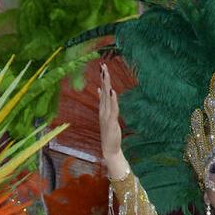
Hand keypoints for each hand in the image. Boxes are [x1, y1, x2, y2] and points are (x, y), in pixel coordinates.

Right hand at [98, 63, 127, 177]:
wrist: (109, 149)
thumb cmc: (110, 133)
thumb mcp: (107, 116)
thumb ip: (105, 104)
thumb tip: (102, 91)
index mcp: (103, 108)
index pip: (102, 90)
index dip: (103, 79)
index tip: (102, 67)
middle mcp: (103, 110)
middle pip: (103, 90)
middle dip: (104, 78)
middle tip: (103, 65)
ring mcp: (106, 115)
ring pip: (107, 97)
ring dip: (106, 85)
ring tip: (106, 73)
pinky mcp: (111, 121)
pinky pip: (112, 109)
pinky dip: (112, 100)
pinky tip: (112, 91)